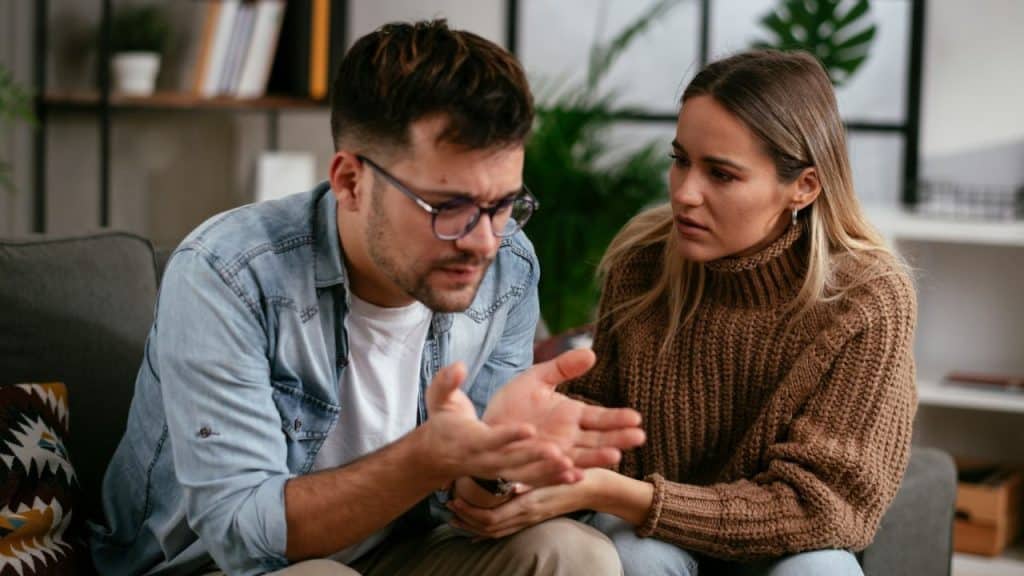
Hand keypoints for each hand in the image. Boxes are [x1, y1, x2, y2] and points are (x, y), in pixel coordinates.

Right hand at [419, 363, 574, 487]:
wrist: (440, 454)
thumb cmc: (444, 423)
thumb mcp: (440, 399)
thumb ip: (447, 383)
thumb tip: (459, 366)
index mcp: (472, 440)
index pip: (491, 438)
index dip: (508, 435)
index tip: (528, 429)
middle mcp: (488, 459)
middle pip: (514, 460)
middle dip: (535, 457)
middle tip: (559, 452)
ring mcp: (500, 470)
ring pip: (527, 473)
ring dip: (550, 472)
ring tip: (574, 468)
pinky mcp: (510, 475)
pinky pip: (534, 480)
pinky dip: (554, 479)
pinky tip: (578, 476)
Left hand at [447, 468, 609, 538]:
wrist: (595, 487)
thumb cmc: (574, 474)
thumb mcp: (553, 472)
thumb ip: (534, 478)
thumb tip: (511, 484)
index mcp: (528, 504)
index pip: (491, 517)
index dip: (470, 511)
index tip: (454, 498)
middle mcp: (526, 515)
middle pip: (488, 527)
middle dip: (466, 519)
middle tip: (448, 506)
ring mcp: (530, 519)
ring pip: (495, 531)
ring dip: (474, 524)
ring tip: (457, 514)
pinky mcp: (533, 518)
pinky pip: (506, 529)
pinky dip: (488, 528)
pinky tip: (478, 522)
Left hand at [483, 348, 644, 472]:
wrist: (484, 426)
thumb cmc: (512, 403)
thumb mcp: (537, 378)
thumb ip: (562, 367)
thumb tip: (591, 353)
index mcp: (571, 416)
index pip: (600, 418)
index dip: (617, 418)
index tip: (636, 418)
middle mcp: (567, 438)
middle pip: (597, 439)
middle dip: (617, 439)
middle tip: (638, 437)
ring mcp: (553, 454)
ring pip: (580, 457)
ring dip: (596, 458)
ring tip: (614, 456)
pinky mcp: (534, 467)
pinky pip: (551, 472)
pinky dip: (563, 474)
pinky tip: (575, 473)